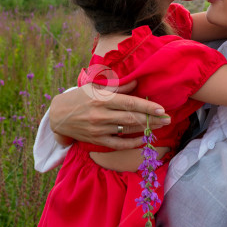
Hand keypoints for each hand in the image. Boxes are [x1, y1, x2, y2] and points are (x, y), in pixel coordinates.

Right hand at [49, 81, 171, 149]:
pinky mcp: (97, 141)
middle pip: (132, 118)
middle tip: (168, 119)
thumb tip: (136, 83)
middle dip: (152, 119)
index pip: (129, 103)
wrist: (58, 116)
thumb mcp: (95, 88)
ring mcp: (99, 129)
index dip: (147, 107)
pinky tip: (144, 139)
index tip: (162, 109)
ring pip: (127, 130)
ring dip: (146, 129)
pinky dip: (133, 143)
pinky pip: (119, 144)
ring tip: (161, 126)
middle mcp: (101, 115)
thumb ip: (117, 87)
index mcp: (102, 99)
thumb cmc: (79, 98)